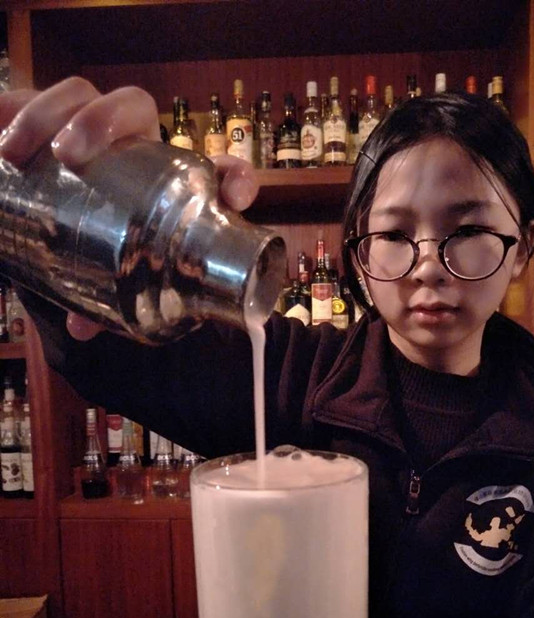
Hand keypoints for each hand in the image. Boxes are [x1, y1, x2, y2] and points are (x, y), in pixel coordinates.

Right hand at [0, 78, 258, 340]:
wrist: (67, 219)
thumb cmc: (108, 247)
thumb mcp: (115, 275)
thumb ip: (106, 300)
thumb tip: (80, 330)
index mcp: (171, 181)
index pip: (218, 169)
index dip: (234, 178)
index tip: (234, 197)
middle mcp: (134, 142)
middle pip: (133, 105)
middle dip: (103, 120)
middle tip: (68, 154)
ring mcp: (91, 124)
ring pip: (80, 93)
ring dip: (47, 112)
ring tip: (15, 151)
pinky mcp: (50, 120)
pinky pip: (29, 99)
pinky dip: (11, 106)